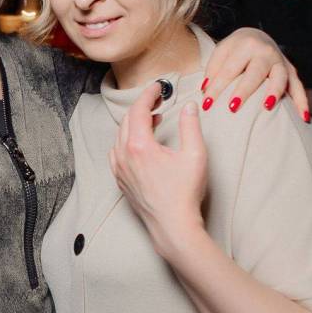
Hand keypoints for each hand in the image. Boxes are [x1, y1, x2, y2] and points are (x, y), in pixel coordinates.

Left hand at [109, 82, 206, 244]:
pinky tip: (141, 143)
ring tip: (154, 120)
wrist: (173, 226)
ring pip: (120, 136)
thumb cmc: (184, 193)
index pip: (139, 110)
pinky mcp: (120, 180)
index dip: (149, 94)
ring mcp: (119, 169)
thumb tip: (189, 106)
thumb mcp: (195, 154)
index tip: (159, 86)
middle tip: (159, 100)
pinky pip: (117, 152)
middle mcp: (124, 155)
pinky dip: (127, 140)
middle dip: (142, 106)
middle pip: (127, 120)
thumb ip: (191, 126)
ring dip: (135, 124)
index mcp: (139, 146)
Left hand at [204, 28, 308, 118]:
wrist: (255, 37)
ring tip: (267, 107)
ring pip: (280, 77)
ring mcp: (280, 61)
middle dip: (244, 90)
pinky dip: (302, 101)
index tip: (207, 105)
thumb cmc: (234, 50)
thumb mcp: (221, 52)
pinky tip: (303, 117)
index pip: (229, 69)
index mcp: (245, 44)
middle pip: (255, 72)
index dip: (217, 87)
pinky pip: (298, 86)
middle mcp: (265, 51)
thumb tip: (205, 90)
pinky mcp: (290, 70)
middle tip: (232, 107)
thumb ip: (212, 70)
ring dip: (274, 92)